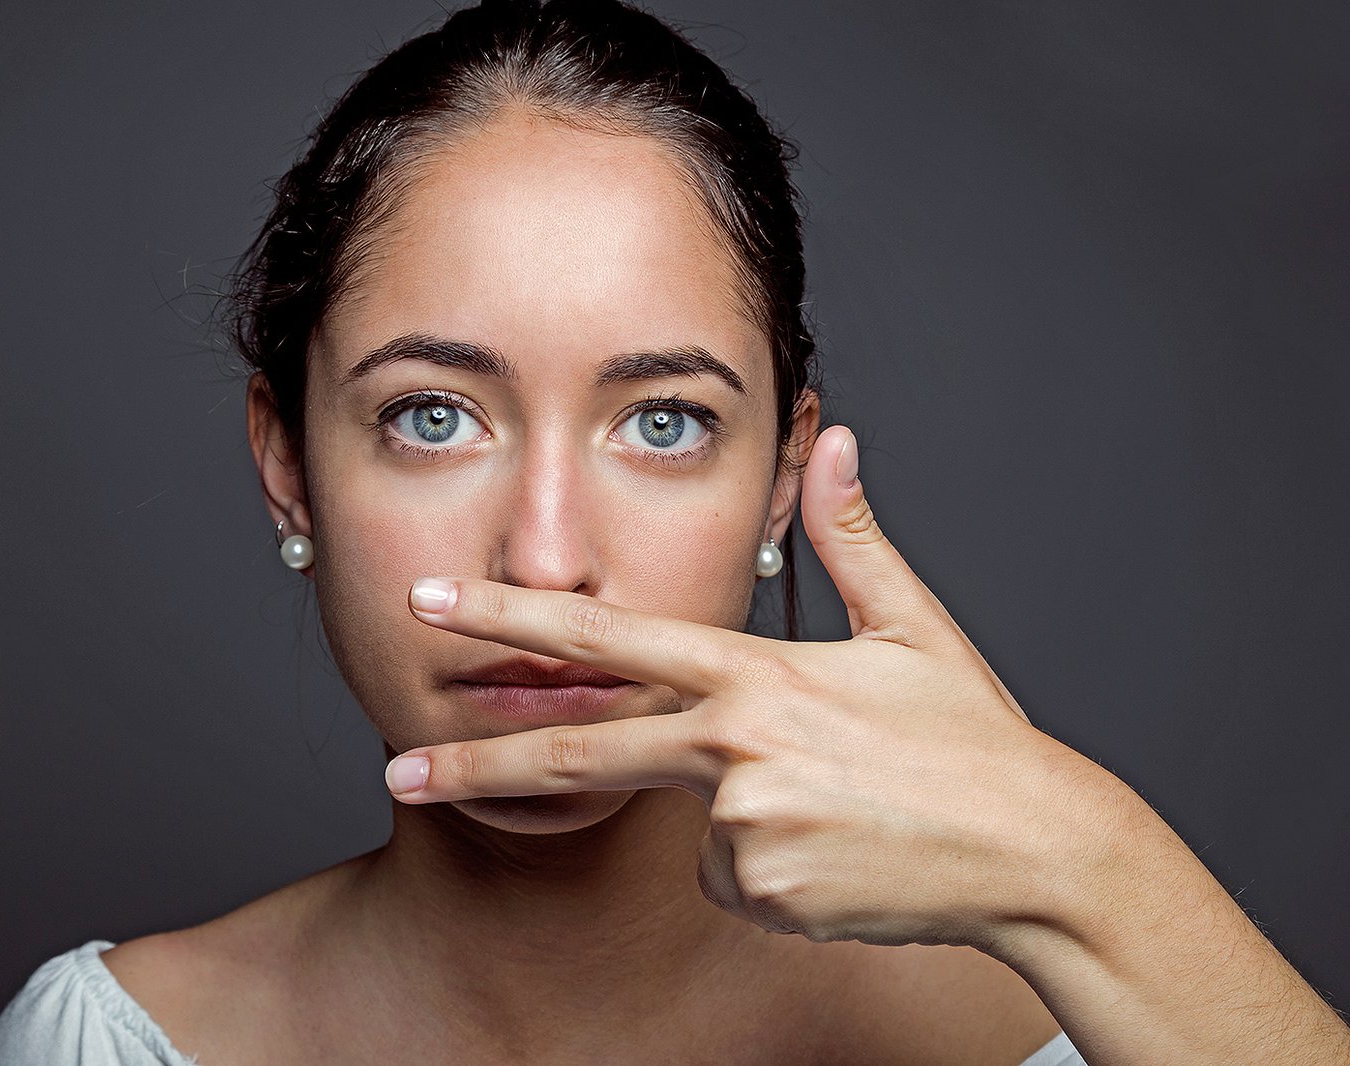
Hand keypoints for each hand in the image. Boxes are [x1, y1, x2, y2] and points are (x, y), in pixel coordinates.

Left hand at [384, 424, 1120, 954]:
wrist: (1037, 852)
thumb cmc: (973, 739)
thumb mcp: (913, 629)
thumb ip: (851, 536)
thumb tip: (836, 436)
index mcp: (755, 672)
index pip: (608, 638)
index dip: (513, 617)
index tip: (433, 602)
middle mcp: (734, 744)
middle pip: (578, 751)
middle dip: (477, 761)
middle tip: (398, 765)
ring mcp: (744, 824)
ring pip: (690, 827)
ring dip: (743, 823)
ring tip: (840, 811)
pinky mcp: (764, 890)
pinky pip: (731, 879)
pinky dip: (771, 870)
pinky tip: (840, 856)